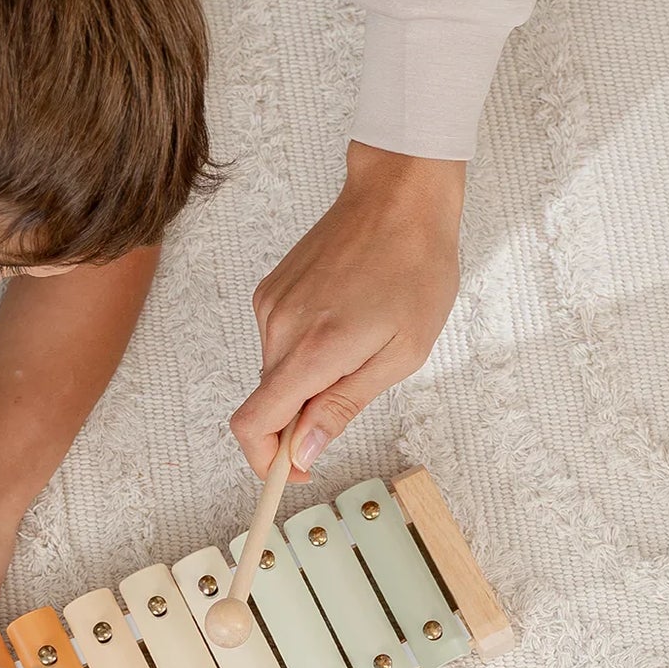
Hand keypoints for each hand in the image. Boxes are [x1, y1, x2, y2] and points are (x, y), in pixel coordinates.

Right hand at [230, 143, 464, 477]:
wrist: (400, 196)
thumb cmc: (416, 269)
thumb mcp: (401, 353)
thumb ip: (344, 405)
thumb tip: (303, 451)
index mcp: (312, 350)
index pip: (253, 424)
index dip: (267, 460)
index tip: (297, 470)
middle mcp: (278, 327)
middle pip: (268, 404)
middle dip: (302, 419)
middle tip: (357, 392)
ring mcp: (270, 304)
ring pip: (277, 373)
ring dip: (310, 380)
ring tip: (362, 344)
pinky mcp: (272, 289)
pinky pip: (280, 341)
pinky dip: (306, 350)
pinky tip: (348, 320)